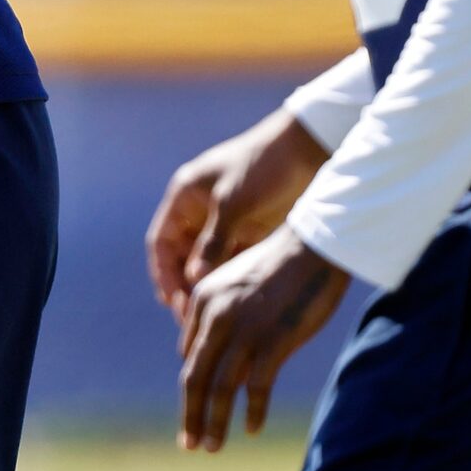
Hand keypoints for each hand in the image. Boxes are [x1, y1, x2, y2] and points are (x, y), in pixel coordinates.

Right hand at [145, 110, 328, 318]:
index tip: (171, 301)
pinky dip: (229, 282)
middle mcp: (200, 213)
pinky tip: (234, 304)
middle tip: (193, 319)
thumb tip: (196, 279)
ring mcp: (225, 224)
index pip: (162, 242)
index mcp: (186, 198)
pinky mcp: (249, 232)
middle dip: (184, 288)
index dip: (163, 273)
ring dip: (207, 288)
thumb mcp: (233, 203)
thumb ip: (213, 241)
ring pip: (207, 264)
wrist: (307, 151)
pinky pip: (232, 262)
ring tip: (213, 317)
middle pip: (182, 258)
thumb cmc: (263, 167)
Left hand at [177, 229, 350, 450]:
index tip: (195, 412)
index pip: (189, 356)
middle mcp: (215, 316)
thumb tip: (213, 362)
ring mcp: (244, 329)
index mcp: (202, 299)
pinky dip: (253, 411)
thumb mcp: (236, 285)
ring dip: (214, 422)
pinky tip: (252, 428)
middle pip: (195, 377)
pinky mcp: (273, 340)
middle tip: (188, 445)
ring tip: (212, 447)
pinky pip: (257, 387)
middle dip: (191, 415)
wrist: (314, 244)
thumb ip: (220, 318)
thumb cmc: (280, 265)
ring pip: (220, 387)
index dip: (192, 388)